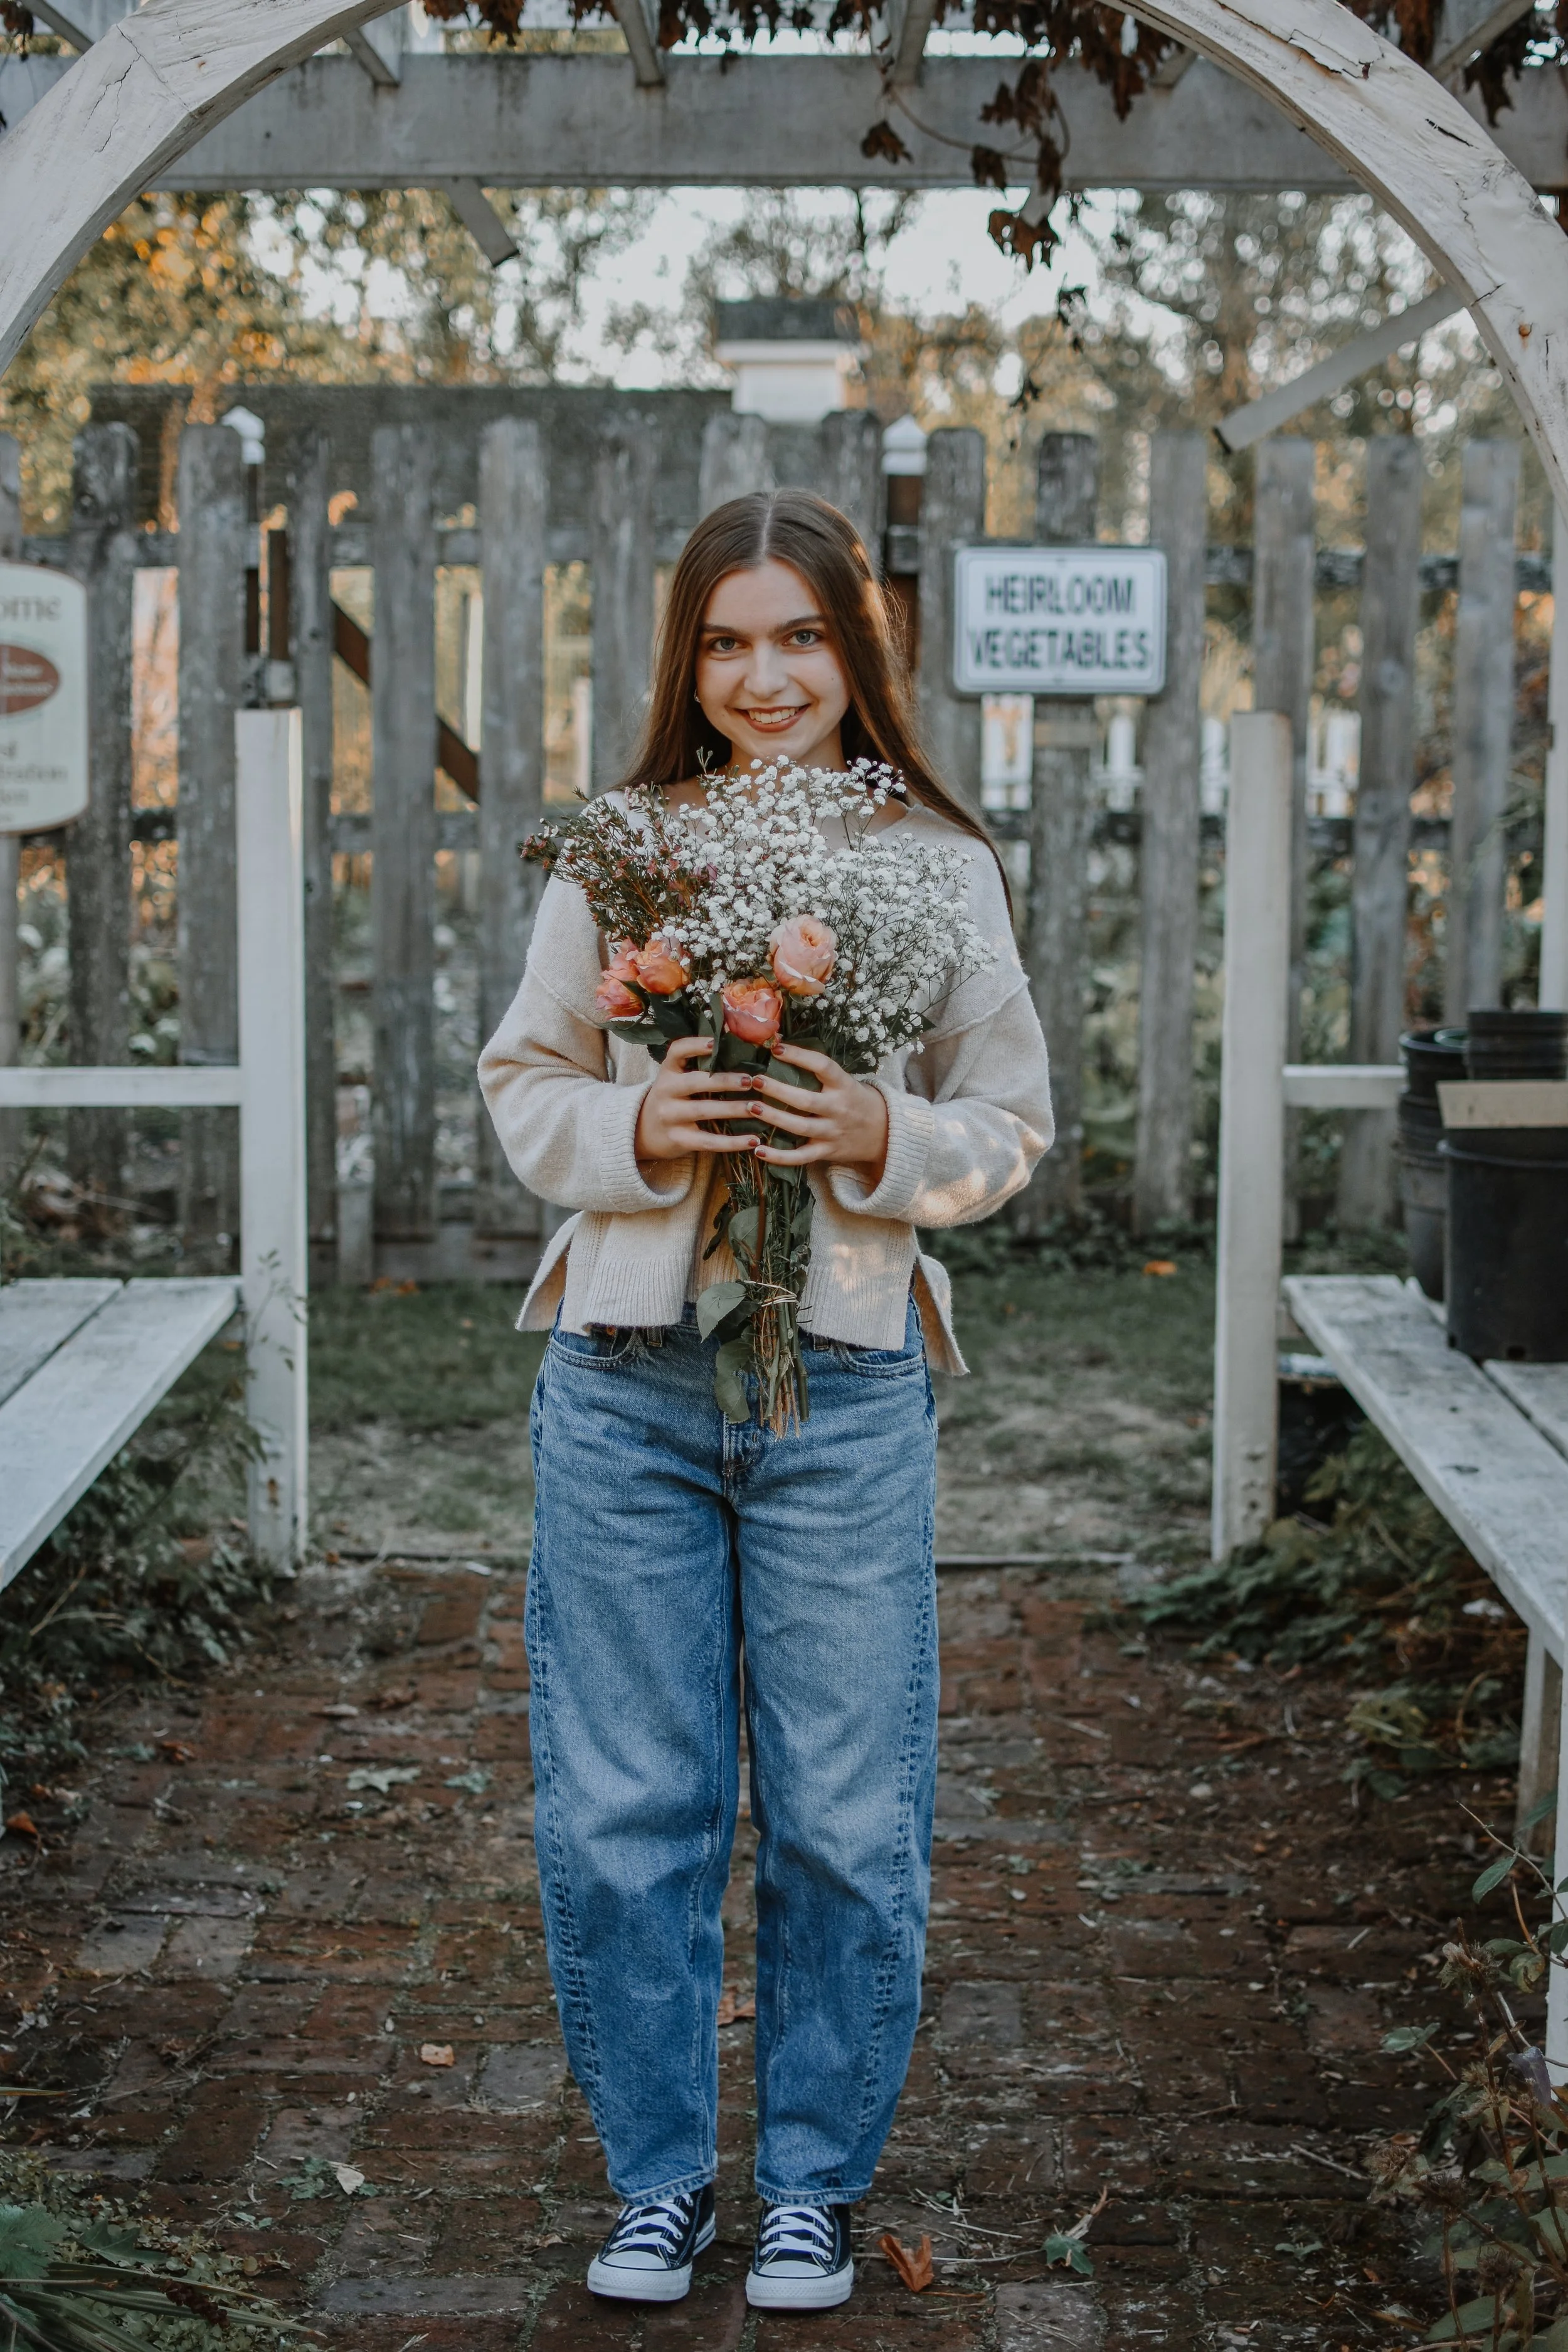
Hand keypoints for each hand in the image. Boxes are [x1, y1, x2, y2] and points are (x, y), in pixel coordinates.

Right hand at [635, 1034, 766, 1162]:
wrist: (642, 1132)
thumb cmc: (671, 1100)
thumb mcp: (675, 1079)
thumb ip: (698, 1066)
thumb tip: (736, 1044)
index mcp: (667, 1072)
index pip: (677, 1051)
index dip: (696, 1045)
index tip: (716, 1042)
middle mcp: (665, 1091)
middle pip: (696, 1082)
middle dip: (725, 1080)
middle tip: (750, 1080)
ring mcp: (670, 1116)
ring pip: (705, 1110)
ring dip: (733, 1109)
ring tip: (757, 1108)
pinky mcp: (678, 1139)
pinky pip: (709, 1141)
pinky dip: (733, 1142)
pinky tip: (753, 1140)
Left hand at [747, 1044, 888, 1180]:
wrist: (884, 1132)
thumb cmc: (856, 1100)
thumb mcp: (845, 1081)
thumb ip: (820, 1071)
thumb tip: (781, 1049)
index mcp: (844, 1085)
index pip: (822, 1066)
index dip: (799, 1056)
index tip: (776, 1048)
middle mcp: (838, 1108)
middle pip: (806, 1100)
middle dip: (778, 1090)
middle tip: (755, 1080)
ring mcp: (832, 1132)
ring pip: (800, 1127)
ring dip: (774, 1118)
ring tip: (751, 1107)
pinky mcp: (826, 1152)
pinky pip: (800, 1157)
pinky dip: (779, 1157)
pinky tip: (758, 1150)